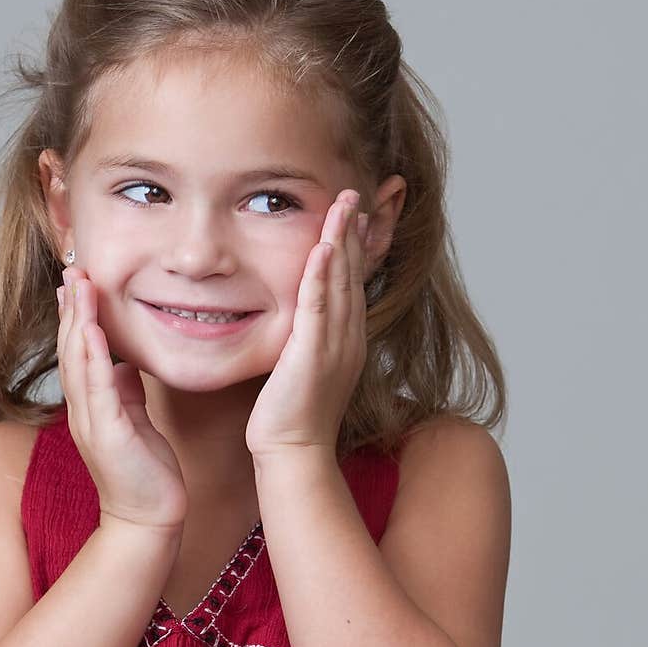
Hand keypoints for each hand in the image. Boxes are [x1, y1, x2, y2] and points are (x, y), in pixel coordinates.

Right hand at [57, 266, 187, 530]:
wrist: (148, 520)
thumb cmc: (146, 473)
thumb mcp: (136, 421)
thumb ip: (127, 392)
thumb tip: (124, 364)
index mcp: (92, 405)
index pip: (79, 351)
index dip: (76, 315)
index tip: (77, 281)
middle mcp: (84, 410)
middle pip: (72, 348)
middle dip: (72, 307)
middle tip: (72, 267)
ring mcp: (92, 421)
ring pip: (79, 361)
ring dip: (78, 321)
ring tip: (78, 285)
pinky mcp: (108, 434)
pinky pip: (97, 388)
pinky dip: (94, 356)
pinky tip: (94, 331)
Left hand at [244, 190, 368, 458]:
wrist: (294, 453)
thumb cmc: (291, 418)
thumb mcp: (300, 369)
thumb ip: (302, 341)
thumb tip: (293, 324)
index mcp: (347, 341)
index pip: (352, 283)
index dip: (355, 246)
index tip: (355, 214)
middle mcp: (349, 339)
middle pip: (355, 274)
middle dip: (356, 231)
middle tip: (356, 193)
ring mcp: (335, 347)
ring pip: (342, 283)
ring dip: (344, 240)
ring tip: (345, 204)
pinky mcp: (314, 355)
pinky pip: (319, 307)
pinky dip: (323, 275)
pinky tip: (324, 246)